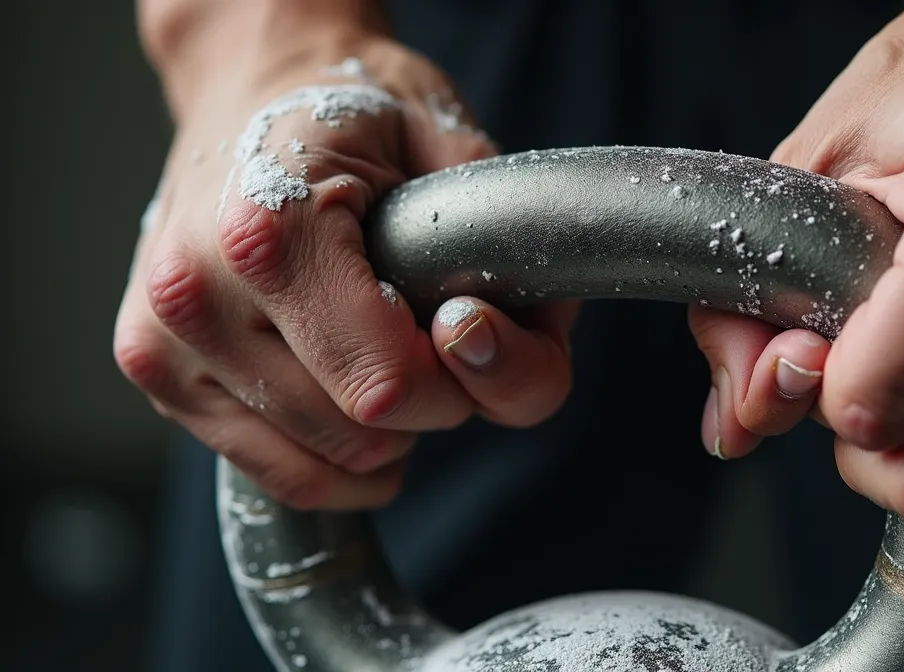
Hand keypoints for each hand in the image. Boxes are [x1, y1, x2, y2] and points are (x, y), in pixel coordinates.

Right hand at [115, 37, 576, 510]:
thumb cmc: (361, 116)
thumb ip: (504, 259)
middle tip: (427, 326)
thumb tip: (491, 348)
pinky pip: (273, 472)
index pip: (386, 386)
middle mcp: (194, 292)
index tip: (467, 328)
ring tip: (383, 344)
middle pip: (357, 437)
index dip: (461, 381)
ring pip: (316, 470)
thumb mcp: (458, 152)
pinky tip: (350, 387)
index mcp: (267, 231)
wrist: (258, 83)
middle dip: (427, 404)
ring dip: (381, 433)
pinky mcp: (155, 373)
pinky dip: (334, 453)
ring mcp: (162, 340)